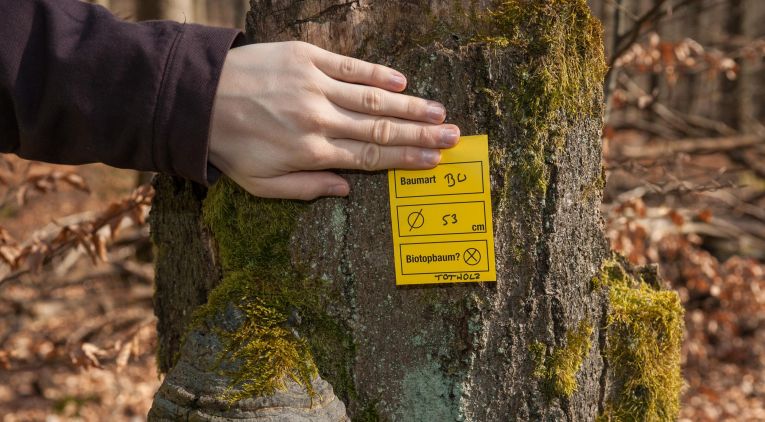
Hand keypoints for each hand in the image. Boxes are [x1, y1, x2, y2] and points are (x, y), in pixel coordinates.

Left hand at [208, 41, 459, 199]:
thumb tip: (346, 191)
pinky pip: (349, 66)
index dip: (405, 161)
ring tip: (439, 112)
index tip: (433, 161)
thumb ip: (306, 190)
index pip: (369, 159)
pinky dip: (377, 74)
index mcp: (310, 153)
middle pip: (380, 130)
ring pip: (372, 99)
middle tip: (453, 137)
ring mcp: (313, 87)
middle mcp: (318, 121)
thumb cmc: (229, 145)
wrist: (196, 98)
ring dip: (409, 107)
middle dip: (420, 135)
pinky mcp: (304, 57)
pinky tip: (402, 82)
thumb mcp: (260, 185)